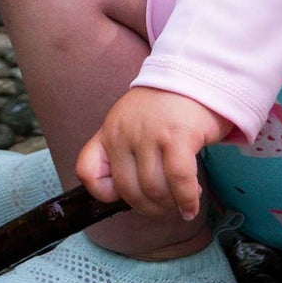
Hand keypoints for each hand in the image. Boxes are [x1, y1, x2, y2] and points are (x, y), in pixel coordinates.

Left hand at [76, 90, 235, 220]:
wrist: (194, 75)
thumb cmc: (165, 107)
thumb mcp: (130, 124)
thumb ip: (123, 152)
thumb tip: (125, 194)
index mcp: (109, 131)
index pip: (87, 172)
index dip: (104, 193)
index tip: (127, 196)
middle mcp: (124, 133)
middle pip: (128, 190)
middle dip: (149, 207)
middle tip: (166, 206)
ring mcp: (149, 134)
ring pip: (154, 189)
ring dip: (170, 205)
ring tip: (181, 202)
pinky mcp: (177, 136)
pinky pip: (179, 180)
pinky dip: (187, 200)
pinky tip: (192, 205)